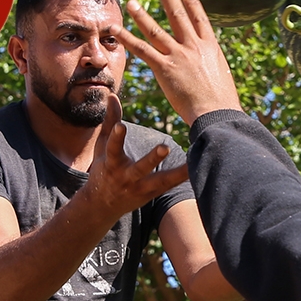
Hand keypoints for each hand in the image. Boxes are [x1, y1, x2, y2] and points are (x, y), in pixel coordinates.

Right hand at [81, 93, 189, 218]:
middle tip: (165, 147)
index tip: (121, 125)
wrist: (102, 205)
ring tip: (191, 165)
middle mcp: (126, 177)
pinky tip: (199, 169)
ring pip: (160, 181)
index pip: (113, 148)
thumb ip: (109, 121)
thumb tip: (113, 95)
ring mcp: (140, 188)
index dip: (116, 137)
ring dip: (176, 174)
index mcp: (111, 163)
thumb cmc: (104, 168)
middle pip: (140, 168)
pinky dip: (183, 178)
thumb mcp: (102, 146)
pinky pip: (170, 186)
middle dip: (152, 159)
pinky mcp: (153, 194)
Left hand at [115, 0, 241, 123]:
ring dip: (141, 14)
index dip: (193, 5)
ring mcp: (178, 55)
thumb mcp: (223, 80)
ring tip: (132, 1)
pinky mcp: (164, 67)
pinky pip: (142, 49)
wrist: (216, 113)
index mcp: (210, 48)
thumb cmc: (222, 104)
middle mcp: (193, 46)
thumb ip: (213, 71)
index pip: (201, 20)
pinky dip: (127, 38)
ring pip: (156, 29)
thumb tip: (213, 76)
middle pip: (178, 15)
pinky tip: (116, 29)